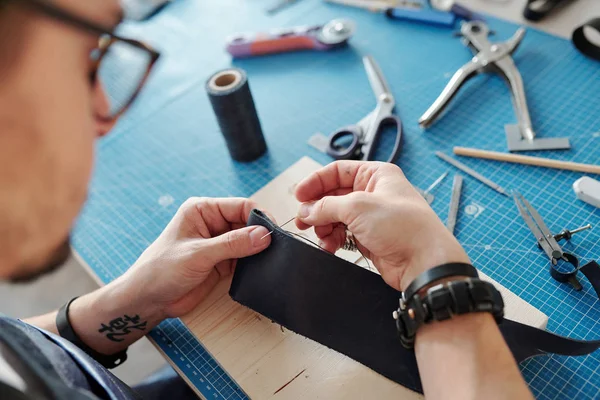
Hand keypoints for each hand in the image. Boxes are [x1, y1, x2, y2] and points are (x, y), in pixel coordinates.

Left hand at [121, 197, 270, 318]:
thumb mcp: (198, 254)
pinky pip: (245, 258)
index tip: (273, 232)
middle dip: (261, 234)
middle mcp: (212, 223)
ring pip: (249, 241)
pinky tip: (261, 269)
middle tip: (276, 248)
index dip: (259, 217)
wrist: (148, 300)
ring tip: (271, 259)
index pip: (240, 206)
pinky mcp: (222, 262)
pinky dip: (254, 263)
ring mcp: (218, 243)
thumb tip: (263, 235)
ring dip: (258, 250)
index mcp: (203, 210)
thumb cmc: (161, 270)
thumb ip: (232, 244)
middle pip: (247, 223)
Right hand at [295, 161, 468, 290]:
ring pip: (335, 216)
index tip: (299, 195)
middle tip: (303, 220)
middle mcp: (373, 193)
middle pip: (334, 195)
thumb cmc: (403, 226)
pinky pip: (342, 233)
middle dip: (317, 207)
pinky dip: (332, 239)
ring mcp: (371, 217)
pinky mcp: (369, 238)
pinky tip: (329, 246)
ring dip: (323, 226)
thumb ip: (327, 205)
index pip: (337, 171)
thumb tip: (306, 210)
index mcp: (376, 175)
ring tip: (320, 236)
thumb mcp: (358, 207)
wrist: (423, 262)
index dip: (316, 182)